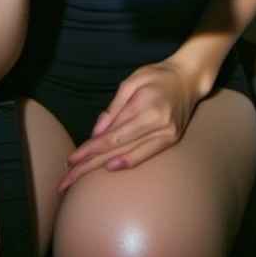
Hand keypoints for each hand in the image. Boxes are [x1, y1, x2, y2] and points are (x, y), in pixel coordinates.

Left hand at [57, 59, 203, 192]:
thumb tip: (97, 132)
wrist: (189, 78)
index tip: (71, 160)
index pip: (113, 136)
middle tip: (66, 180)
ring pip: (130, 155)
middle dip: (90, 165)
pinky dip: (127, 162)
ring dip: (103, 167)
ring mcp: (167, 136)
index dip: (90, 150)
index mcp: (147, 108)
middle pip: (118, 150)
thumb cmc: (158, 75)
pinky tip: (110, 168)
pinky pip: (145, 155)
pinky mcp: (171, 140)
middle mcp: (159, 126)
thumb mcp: (132, 81)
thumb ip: (114, 107)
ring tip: (81, 177)